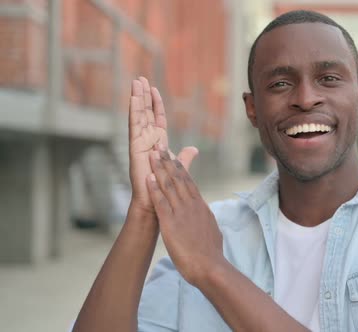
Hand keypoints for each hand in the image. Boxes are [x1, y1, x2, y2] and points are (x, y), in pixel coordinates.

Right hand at [128, 77, 197, 214]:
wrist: (157, 203)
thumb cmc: (166, 187)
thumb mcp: (178, 167)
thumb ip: (185, 156)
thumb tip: (193, 148)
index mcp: (158, 142)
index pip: (156, 118)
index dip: (155, 103)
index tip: (153, 88)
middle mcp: (147, 140)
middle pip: (145, 113)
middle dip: (143, 96)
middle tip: (140, 78)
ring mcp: (140, 143)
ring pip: (139, 116)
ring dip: (137, 99)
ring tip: (135, 82)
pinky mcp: (135, 148)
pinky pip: (135, 126)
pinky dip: (134, 112)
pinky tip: (134, 99)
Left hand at [146, 147, 224, 283]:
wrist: (210, 267)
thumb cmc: (211, 254)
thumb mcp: (212, 232)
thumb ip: (207, 222)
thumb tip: (207, 219)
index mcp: (201, 207)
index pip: (189, 183)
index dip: (179, 168)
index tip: (173, 157)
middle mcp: (192, 205)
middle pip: (179, 178)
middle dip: (168, 161)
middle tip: (160, 146)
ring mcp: (181, 213)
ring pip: (169, 185)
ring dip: (159, 169)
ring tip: (152, 155)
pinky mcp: (171, 223)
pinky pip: (161, 202)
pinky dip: (154, 189)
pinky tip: (148, 178)